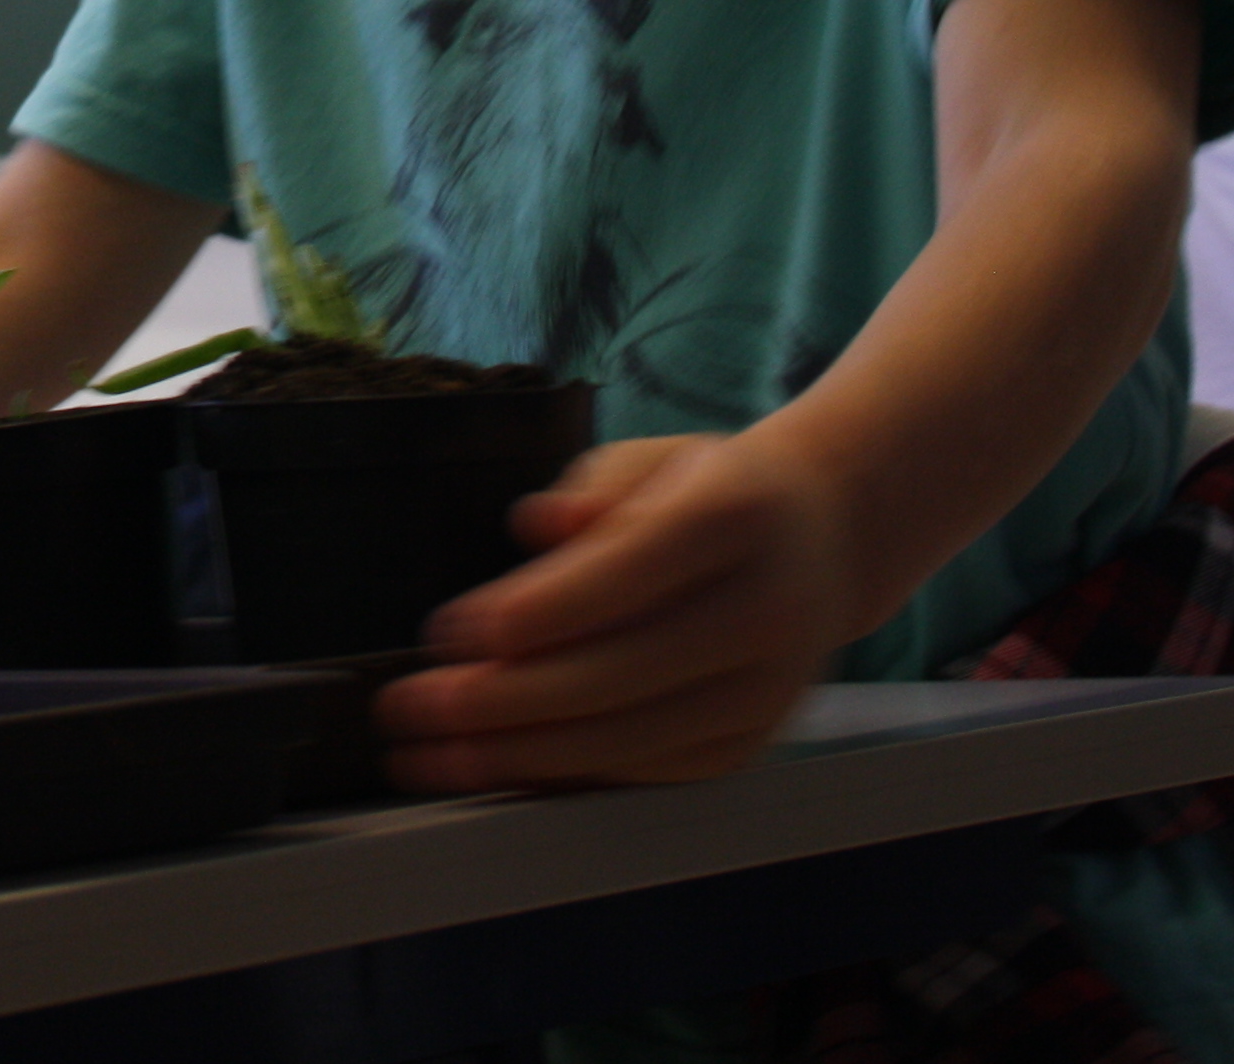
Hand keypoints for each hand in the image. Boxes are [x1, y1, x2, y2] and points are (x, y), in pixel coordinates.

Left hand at [372, 428, 862, 790]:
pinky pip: (647, 770)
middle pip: (616, 673)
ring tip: (429, 755)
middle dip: (498, 701)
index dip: (530, 612)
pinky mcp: (750, 741)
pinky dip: (567, 774)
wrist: (822, 544)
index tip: (447, 632)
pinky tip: (497, 767)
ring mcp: (765, 689)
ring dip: (516, 755)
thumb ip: (591, 486)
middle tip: (411, 708)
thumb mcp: (652, 460)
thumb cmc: (707, 495)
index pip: (624, 574)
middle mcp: (763, 610)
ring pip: (627, 737)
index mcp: (735, 517)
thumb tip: (538, 525)